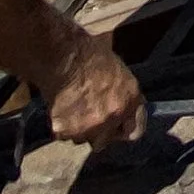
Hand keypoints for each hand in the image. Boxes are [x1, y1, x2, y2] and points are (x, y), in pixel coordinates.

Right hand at [45, 33, 145, 151]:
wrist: (64, 56)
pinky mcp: (67, 131)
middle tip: (86, 116)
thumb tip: (120, 101)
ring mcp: (90, 126)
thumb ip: (122, 93)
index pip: (135, 130)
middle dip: (96, 132)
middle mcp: (113, 117)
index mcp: (130, 100)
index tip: (115, 126)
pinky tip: (58, 109)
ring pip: (82, 139)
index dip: (122, 129)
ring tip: (70, 109)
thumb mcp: (118, 69)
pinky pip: (62, 135)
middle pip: (104, 140)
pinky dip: (60, 126)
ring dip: (77, 129)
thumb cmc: (90, 53)